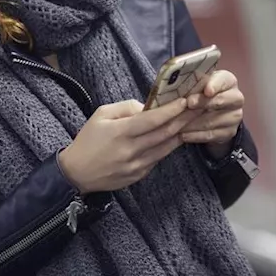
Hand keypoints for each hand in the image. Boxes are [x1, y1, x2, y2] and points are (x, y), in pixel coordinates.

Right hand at [57, 97, 196, 192]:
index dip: (172, 110)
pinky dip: (169, 146)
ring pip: (167, 147)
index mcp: (121, 132)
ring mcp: (137, 165)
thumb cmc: (88, 140)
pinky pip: (159, 158)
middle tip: (199, 108)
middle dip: (184, 119)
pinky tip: (177, 136)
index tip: (186, 100)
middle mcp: (131, 150)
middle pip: (165, 133)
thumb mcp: (101, 115)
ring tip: (194, 121)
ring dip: (182, 133)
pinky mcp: (139, 175)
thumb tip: (148, 107)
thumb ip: (126, 108)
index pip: (152, 120)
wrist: (76, 174)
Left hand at [179, 70, 243, 158]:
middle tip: (188, 104)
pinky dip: (195, 135)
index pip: (223, 81)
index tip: (206, 91)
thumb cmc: (201, 92)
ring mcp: (235, 116)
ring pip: (212, 120)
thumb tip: (178, 82)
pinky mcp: (230, 132)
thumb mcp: (198, 83)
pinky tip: (183, 135)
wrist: (212, 112)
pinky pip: (211, 135)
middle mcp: (236, 98)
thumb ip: (193, 82)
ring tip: (177, 122)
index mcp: (228, 81)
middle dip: (202, 103)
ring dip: (193, 122)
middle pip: (220, 101)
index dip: (214, 85)